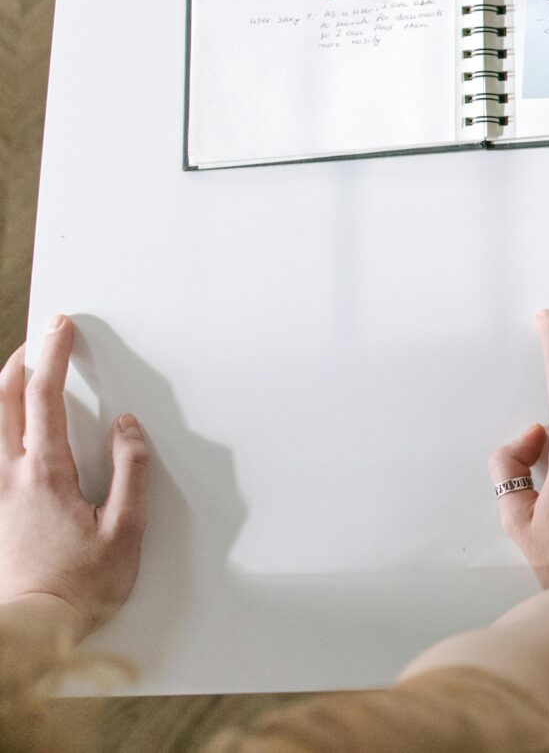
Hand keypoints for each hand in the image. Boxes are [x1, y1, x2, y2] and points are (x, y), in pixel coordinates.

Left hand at [0, 315, 149, 643]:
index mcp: (46, 474)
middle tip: (41, 339)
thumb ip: (130, 471)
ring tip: (21, 373)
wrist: (34, 627)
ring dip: (3, 390)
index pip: (44, 397)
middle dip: (20, 361)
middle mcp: (11, 476)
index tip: (62, 327)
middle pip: (3, 400)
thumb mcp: (126, 530)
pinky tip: (9, 427)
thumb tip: (127, 428)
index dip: (53, 355)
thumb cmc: (82, 586)